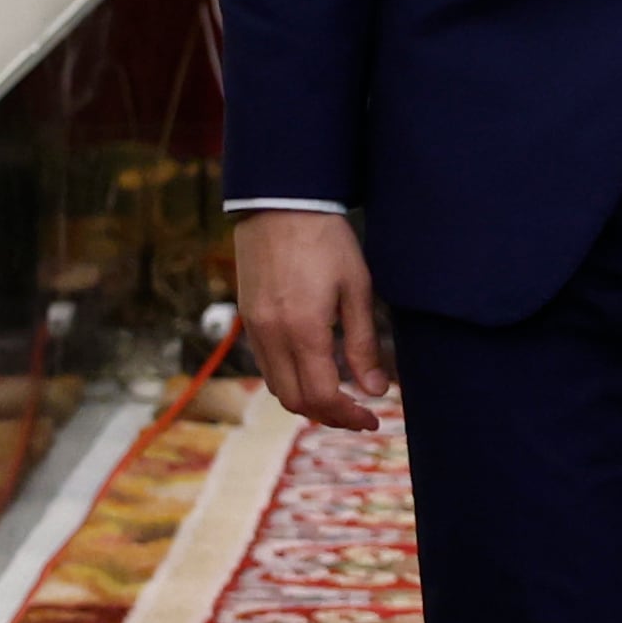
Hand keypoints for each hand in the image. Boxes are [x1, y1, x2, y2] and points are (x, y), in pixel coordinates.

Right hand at [233, 210, 394, 431]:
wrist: (280, 204)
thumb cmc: (326, 241)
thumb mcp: (357, 289)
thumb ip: (363, 344)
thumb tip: (375, 390)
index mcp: (303, 330)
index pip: (322, 396)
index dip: (348, 416)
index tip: (372, 418)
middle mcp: (272, 335)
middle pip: (295, 401)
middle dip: (329, 415)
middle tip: (359, 414)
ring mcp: (254, 328)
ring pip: (277, 387)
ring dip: (307, 401)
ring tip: (340, 397)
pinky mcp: (246, 318)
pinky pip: (265, 365)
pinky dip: (289, 380)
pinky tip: (314, 371)